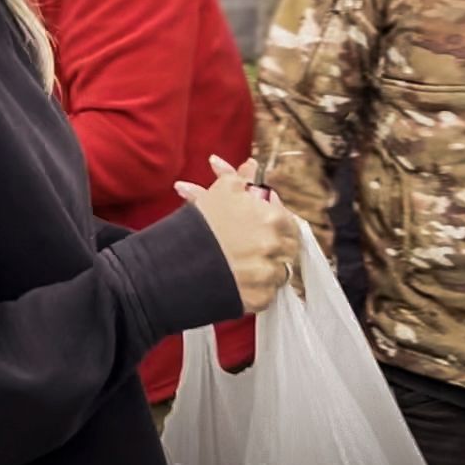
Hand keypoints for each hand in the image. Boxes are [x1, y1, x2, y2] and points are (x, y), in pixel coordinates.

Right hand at [176, 155, 298, 313]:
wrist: (176, 263)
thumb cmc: (201, 223)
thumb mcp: (222, 190)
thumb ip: (243, 177)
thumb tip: (252, 165)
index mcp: (273, 218)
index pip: (289, 221)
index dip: (274, 222)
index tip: (259, 225)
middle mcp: (276, 247)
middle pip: (287, 247)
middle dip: (273, 245)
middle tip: (252, 245)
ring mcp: (269, 275)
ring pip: (279, 271)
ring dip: (266, 267)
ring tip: (242, 263)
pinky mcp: (260, 299)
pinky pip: (268, 293)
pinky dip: (257, 288)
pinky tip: (238, 279)